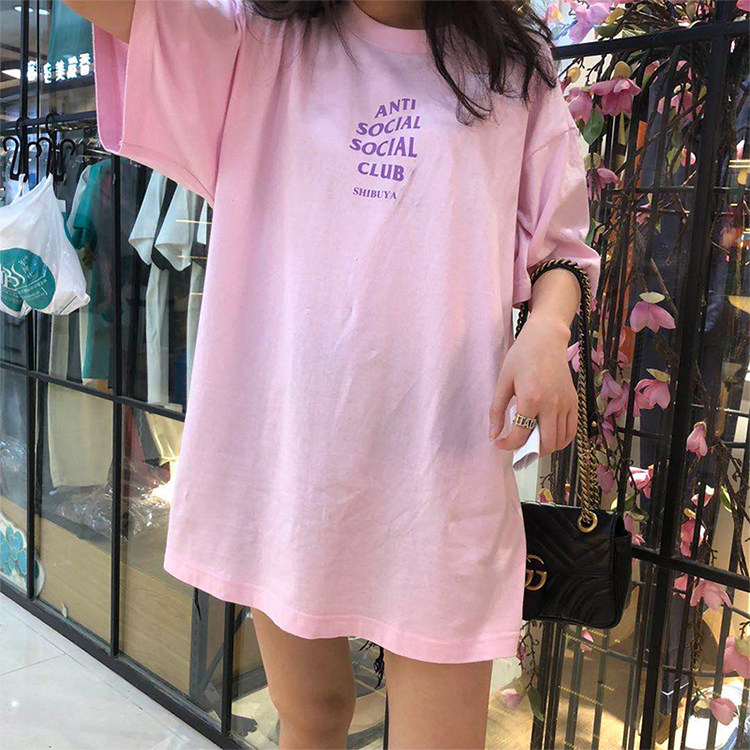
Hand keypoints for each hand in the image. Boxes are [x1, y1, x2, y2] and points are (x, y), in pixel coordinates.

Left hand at [489, 315, 577, 454]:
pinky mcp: (574, 402)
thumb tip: (493, 435)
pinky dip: (561, 438)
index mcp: (531, 399)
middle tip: (518, 444)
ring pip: (560, 441)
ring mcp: (566, 404)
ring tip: (532, 439)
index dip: (508, 445)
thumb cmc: (521, 357)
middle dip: (529, 451)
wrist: (545, 339)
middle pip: (545, 444)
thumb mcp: (503, 382)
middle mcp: (552, 405)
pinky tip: (547, 433)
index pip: (521, 435)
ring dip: (545, 447)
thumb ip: (497, 411)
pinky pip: (571, 430)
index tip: (500, 443)